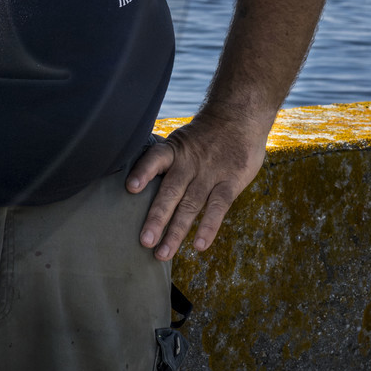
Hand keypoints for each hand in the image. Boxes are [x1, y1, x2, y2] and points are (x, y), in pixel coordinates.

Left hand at [125, 108, 273, 260]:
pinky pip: (218, 207)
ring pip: (191, 205)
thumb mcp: (181, 139)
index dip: (143, 172)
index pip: (155, 158)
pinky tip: (199, 245)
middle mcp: (189, 163)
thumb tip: (137, 183)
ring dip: (176, 231)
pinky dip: (209, 226)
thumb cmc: (204, 134)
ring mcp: (210, 173)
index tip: (130, 188)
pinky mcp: (230, 182)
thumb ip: (165, 161)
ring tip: (162, 253)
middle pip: (170, 192)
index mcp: (174, 150)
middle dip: (156, 218)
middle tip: (143, 241)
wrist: (239, 116)